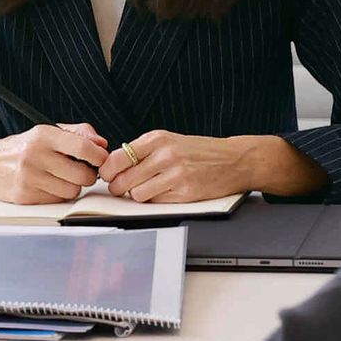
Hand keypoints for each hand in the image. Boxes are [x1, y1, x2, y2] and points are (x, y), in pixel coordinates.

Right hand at [0, 123, 107, 203]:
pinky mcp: (25, 197)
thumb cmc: (23, 147)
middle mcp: (35, 156)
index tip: (101, 159)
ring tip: (61, 177)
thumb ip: (77, 133)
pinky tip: (48, 185)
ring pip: (72, 191)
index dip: (98, 156)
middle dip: (88, 175)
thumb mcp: (47, 131)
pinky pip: (57, 201)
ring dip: (73, 186)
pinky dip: (58, 195)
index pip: (82, 148)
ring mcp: (29, 178)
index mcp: (43, 136)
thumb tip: (101, 144)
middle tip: (82, 170)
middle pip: (82, 175)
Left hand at [99, 130, 247, 202]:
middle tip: (121, 187)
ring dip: (138, 195)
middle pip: (123, 179)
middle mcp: (165, 154)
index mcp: (157, 138)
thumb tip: (114, 165)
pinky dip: (156, 200)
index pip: (118, 158)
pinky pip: (156, 202)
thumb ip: (144, 150)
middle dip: (118, 187)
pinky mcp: (185, 193)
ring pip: (137, 194)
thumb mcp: (170, 140)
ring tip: (148, 188)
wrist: (233, 160)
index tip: (107, 175)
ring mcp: (175, 174)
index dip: (108, 170)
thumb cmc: (199, 151)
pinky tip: (165, 192)